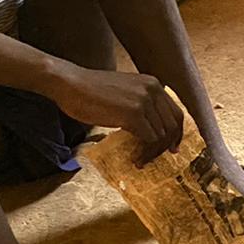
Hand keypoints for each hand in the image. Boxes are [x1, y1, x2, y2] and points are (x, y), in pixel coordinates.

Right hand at [48, 66, 183, 162]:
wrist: (68, 83)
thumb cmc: (89, 91)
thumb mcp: (124, 92)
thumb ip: (142, 105)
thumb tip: (154, 131)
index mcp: (153, 84)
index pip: (176, 113)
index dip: (176, 133)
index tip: (172, 147)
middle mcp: (153, 90)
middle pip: (173, 126)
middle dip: (165, 146)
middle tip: (153, 158)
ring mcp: (144, 101)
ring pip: (162, 135)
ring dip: (153, 152)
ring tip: (139, 159)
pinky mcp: (134, 113)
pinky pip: (150, 140)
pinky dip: (145, 153)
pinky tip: (135, 159)